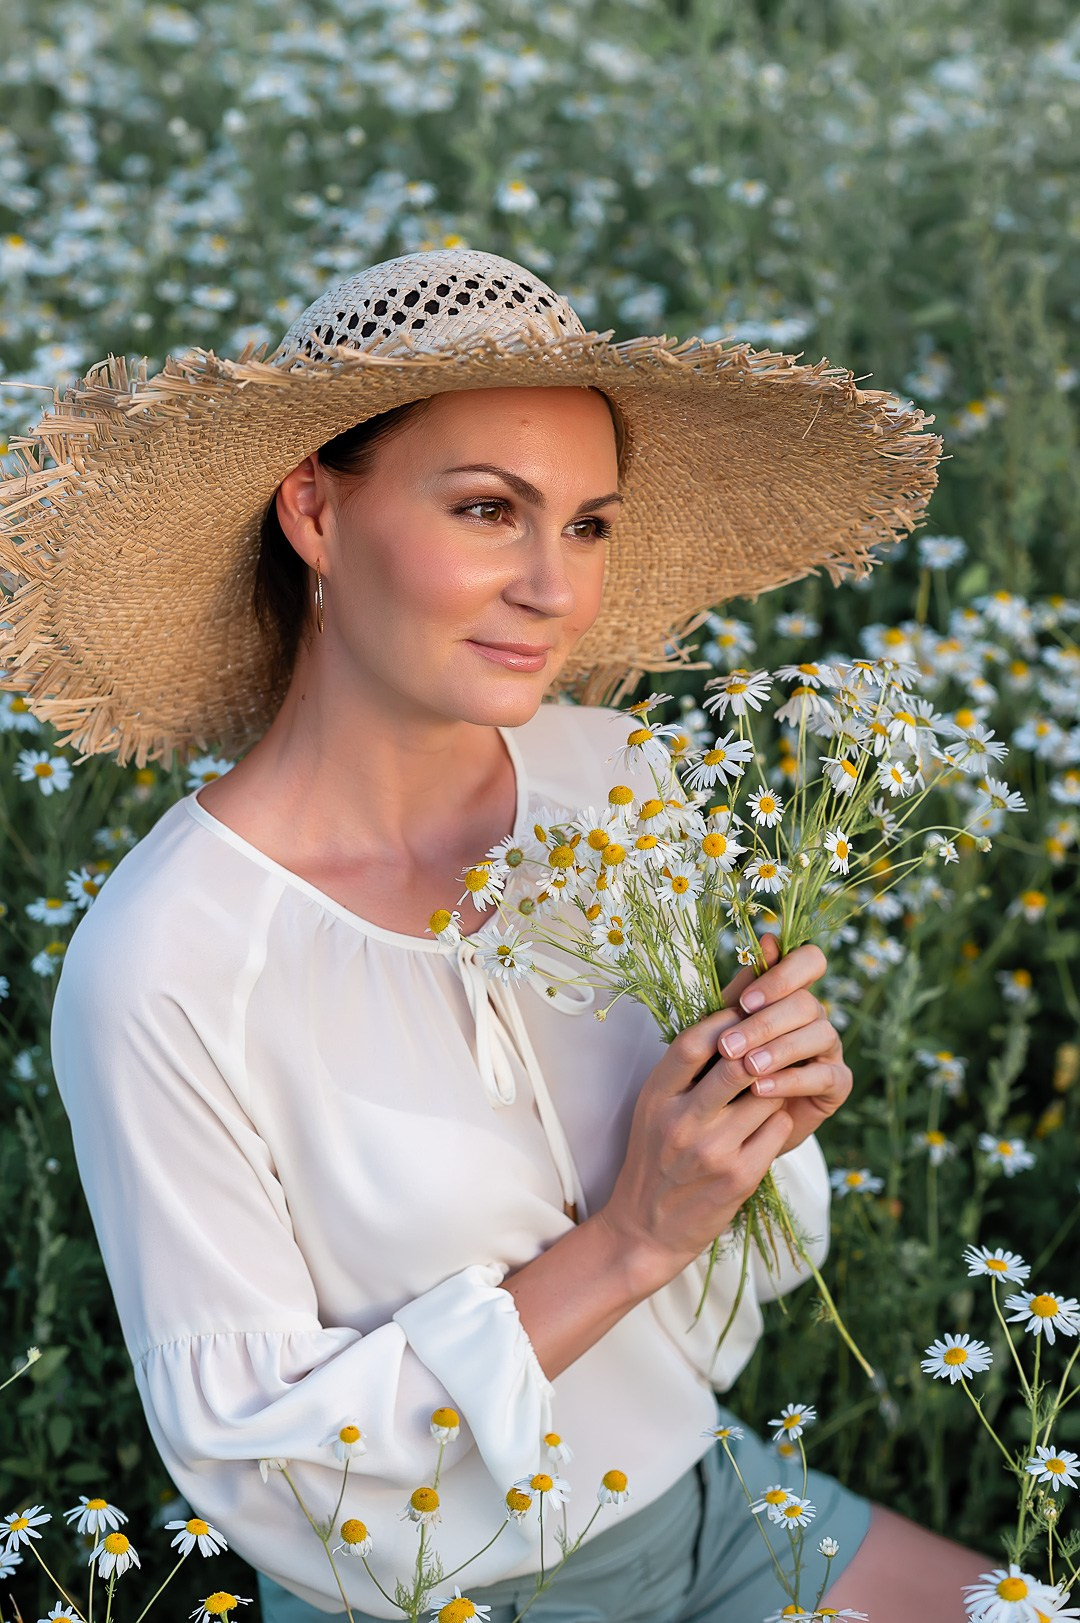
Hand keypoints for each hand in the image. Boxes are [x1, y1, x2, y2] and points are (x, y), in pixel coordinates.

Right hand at [598, 998, 795, 1291]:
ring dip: (777, 1085)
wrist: (646, 1227)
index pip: (693, 1043)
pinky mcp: (739, 1177)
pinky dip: (780, 1119)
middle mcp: (681, 1122)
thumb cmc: (655, 1154)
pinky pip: (778, 1129)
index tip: (744, 1012)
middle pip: (735, 1065)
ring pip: (767, 1095)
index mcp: (657, 1097)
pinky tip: (769, 1122)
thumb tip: (727, 1010)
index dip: (723, 1022)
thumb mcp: (655, 1105)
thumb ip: (685, 1066)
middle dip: (762, 1049)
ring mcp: (712, 1152)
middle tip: (775, 1042)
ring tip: (774, 1084)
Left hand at [716, 932, 851, 1156]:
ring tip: (746, 1068)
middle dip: (765, 1023)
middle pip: (806, 1002)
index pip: (809, 961)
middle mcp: (815, 1015)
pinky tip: (761, 1088)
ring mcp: (830, 1048)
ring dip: (778, 1050)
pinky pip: (824, 1075)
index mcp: (791, 992)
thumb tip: (767, 939)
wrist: (731, 1123)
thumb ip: (744, 987)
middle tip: (729, 1045)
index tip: (745, 1002)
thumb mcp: (727, 1026)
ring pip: (819, 1034)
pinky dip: (791, 1080)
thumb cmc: (726, 1065)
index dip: (784, 975)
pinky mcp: (837, 1083)